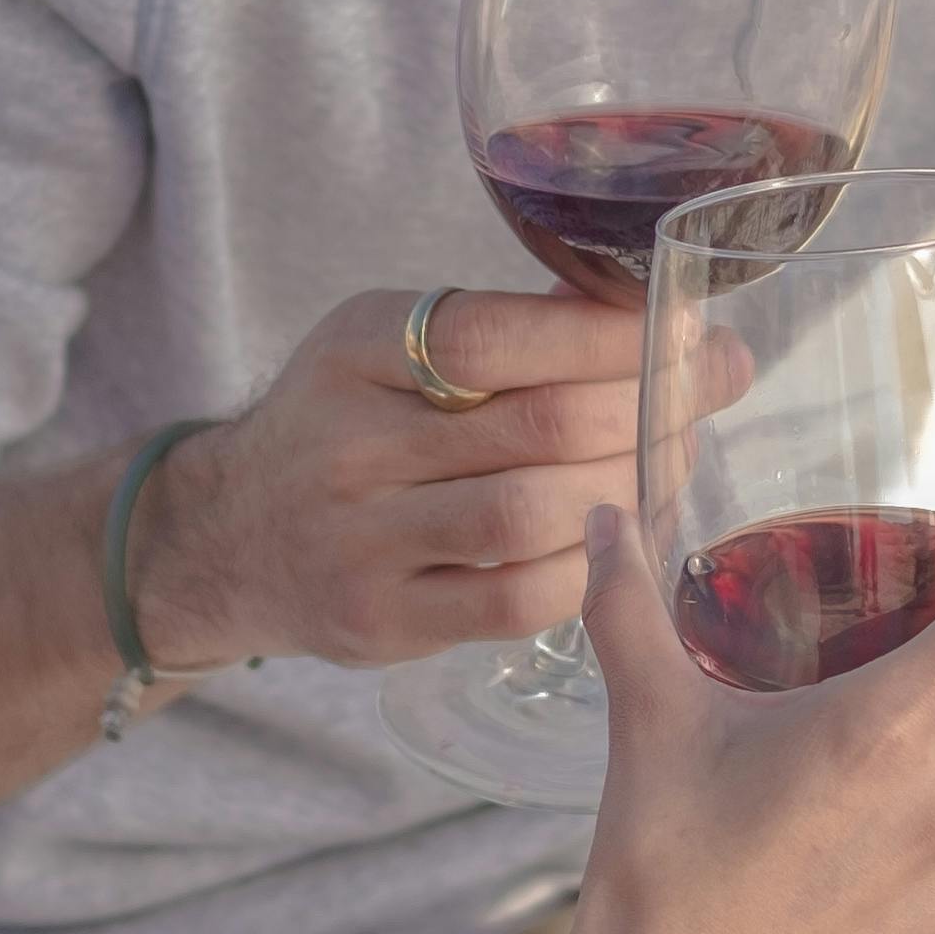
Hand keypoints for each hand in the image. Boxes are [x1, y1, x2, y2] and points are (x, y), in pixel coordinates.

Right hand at [137, 288, 645, 670]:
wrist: (227, 535)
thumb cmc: (339, 422)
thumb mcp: (379, 343)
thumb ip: (492, 329)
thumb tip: (643, 311)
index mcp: (355, 352)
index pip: (495, 336)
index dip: (609, 336)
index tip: (691, 332)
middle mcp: (350, 447)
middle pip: (536, 427)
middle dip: (649, 408)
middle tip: (706, 394)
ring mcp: (362, 543)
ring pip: (533, 516)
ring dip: (629, 489)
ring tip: (671, 463)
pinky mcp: (382, 622)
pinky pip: (513, 602)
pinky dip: (587, 571)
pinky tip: (619, 541)